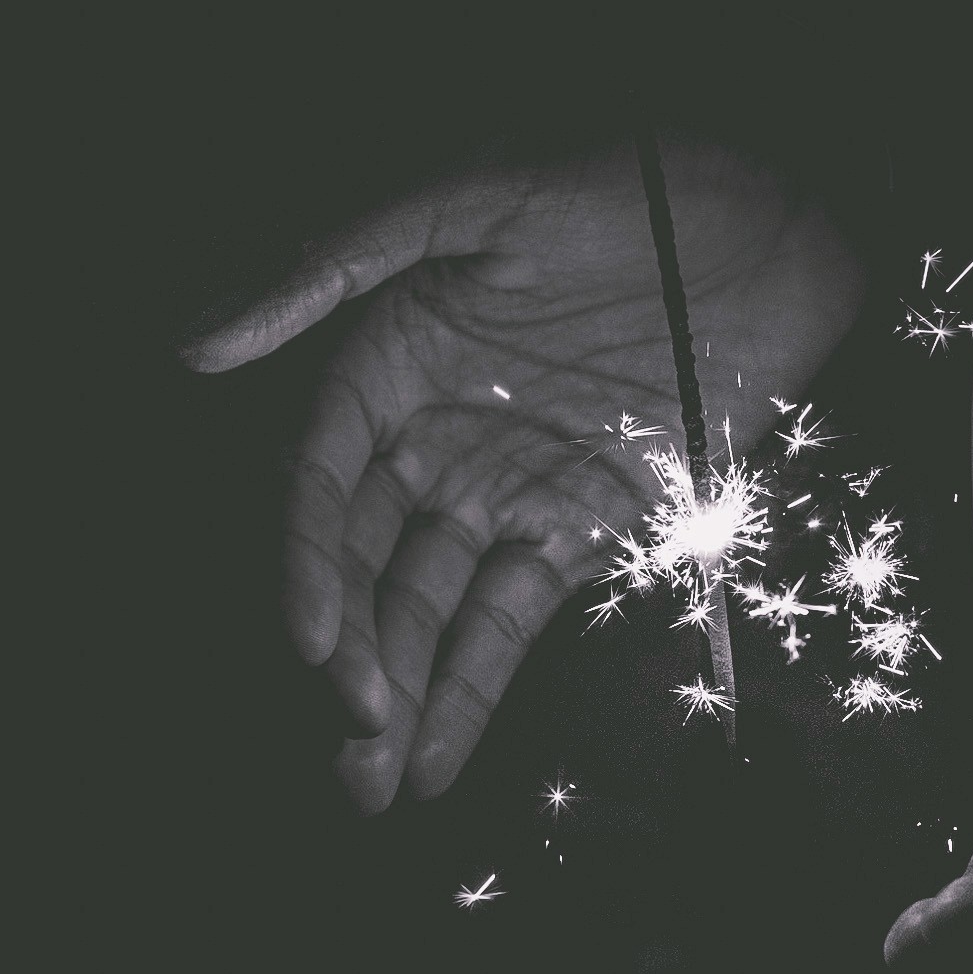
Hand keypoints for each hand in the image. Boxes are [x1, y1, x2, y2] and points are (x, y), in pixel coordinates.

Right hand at [184, 134, 862, 812]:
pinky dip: (475, 689)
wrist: (776, 226)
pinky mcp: (587, 530)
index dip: (308, 566)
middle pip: (368, 565)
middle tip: (349, 740)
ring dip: (402, 694)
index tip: (313, 644)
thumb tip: (195, 346)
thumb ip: (335, 267)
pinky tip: (438, 756)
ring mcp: (510, 490)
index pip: (322, 485)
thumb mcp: (471, 204)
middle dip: (351, 657)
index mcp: (395, 361)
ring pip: (431, 609)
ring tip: (375, 783)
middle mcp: (440, 437)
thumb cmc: (622, 190)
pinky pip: (514, 622)